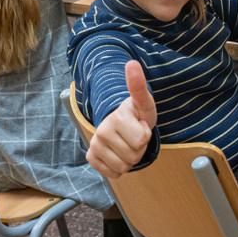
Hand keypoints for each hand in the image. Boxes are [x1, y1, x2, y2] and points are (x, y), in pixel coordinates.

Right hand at [86, 60, 155, 178]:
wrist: (120, 123)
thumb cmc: (136, 114)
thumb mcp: (144, 103)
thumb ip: (139, 86)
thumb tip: (132, 63)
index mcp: (116, 117)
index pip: (142, 140)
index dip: (146, 134)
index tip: (140, 124)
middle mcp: (101, 131)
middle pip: (134, 156)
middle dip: (139, 148)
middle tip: (133, 135)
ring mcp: (95, 145)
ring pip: (124, 167)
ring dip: (130, 158)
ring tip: (126, 143)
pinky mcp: (91, 157)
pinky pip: (113, 173)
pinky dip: (118, 168)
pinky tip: (117, 153)